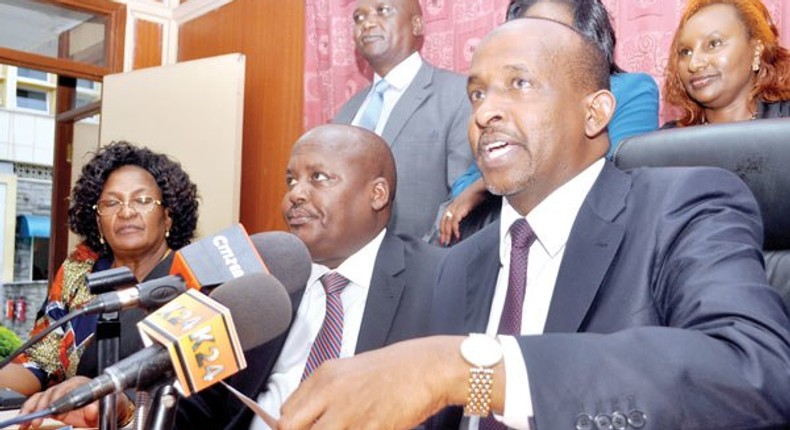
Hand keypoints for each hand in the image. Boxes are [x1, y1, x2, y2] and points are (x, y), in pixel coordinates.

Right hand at [17, 376, 131, 428]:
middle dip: (41, 406)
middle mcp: (69, 387)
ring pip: (40, 398)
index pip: (65, 388)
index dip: (56, 398)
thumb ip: (101, 408)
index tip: (51, 409)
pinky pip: (38, 405)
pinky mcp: (55, 405)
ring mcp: (60, 396)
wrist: (113, 410)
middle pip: (50, 393)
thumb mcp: (110, 405)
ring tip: (25, 422)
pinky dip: (29, 412)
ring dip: (31, 409)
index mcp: (82, 383)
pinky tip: (24, 422)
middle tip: (37, 419)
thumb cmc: (112, 404)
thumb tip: (92, 409)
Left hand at [278, 336, 467, 429]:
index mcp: (324, 376)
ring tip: (347, 428)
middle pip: (290, 427)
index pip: (286, 412)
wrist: (427, 368)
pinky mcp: (370, 428)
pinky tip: (367, 428)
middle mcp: (331, 393)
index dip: (290, 428)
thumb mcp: (349, 372)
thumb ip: (324, 394)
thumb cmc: (394, 370)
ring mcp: (349, 413)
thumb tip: (307, 417)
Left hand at [440, 179, 488, 245]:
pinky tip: (457, 235)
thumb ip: (463, 210)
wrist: (481, 187)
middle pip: (443, 221)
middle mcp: (452, 206)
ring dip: (447, 233)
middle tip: (443, 242)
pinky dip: (455, 229)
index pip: (444, 218)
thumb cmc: (476, 194)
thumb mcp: (467, 203)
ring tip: (448, 242)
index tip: (443, 236)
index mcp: (453, 204)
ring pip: (447, 222)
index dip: (442, 228)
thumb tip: (462, 218)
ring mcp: (456, 207)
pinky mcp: (461, 209)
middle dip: (442, 233)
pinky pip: (455, 221)